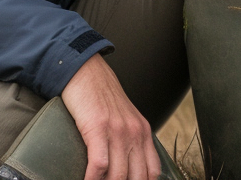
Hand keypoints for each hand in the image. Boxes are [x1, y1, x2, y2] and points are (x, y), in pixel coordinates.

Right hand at [61, 54, 160, 179]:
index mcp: (144, 133)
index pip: (152, 172)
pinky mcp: (97, 128)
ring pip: (118, 175)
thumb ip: (132, 140)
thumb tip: (128, 168)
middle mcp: (134, 133)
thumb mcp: (126, 119)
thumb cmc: (102, 97)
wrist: (87, 72)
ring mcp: (117, 131)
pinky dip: (92, 179)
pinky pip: (99, 164)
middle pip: (137, 177)